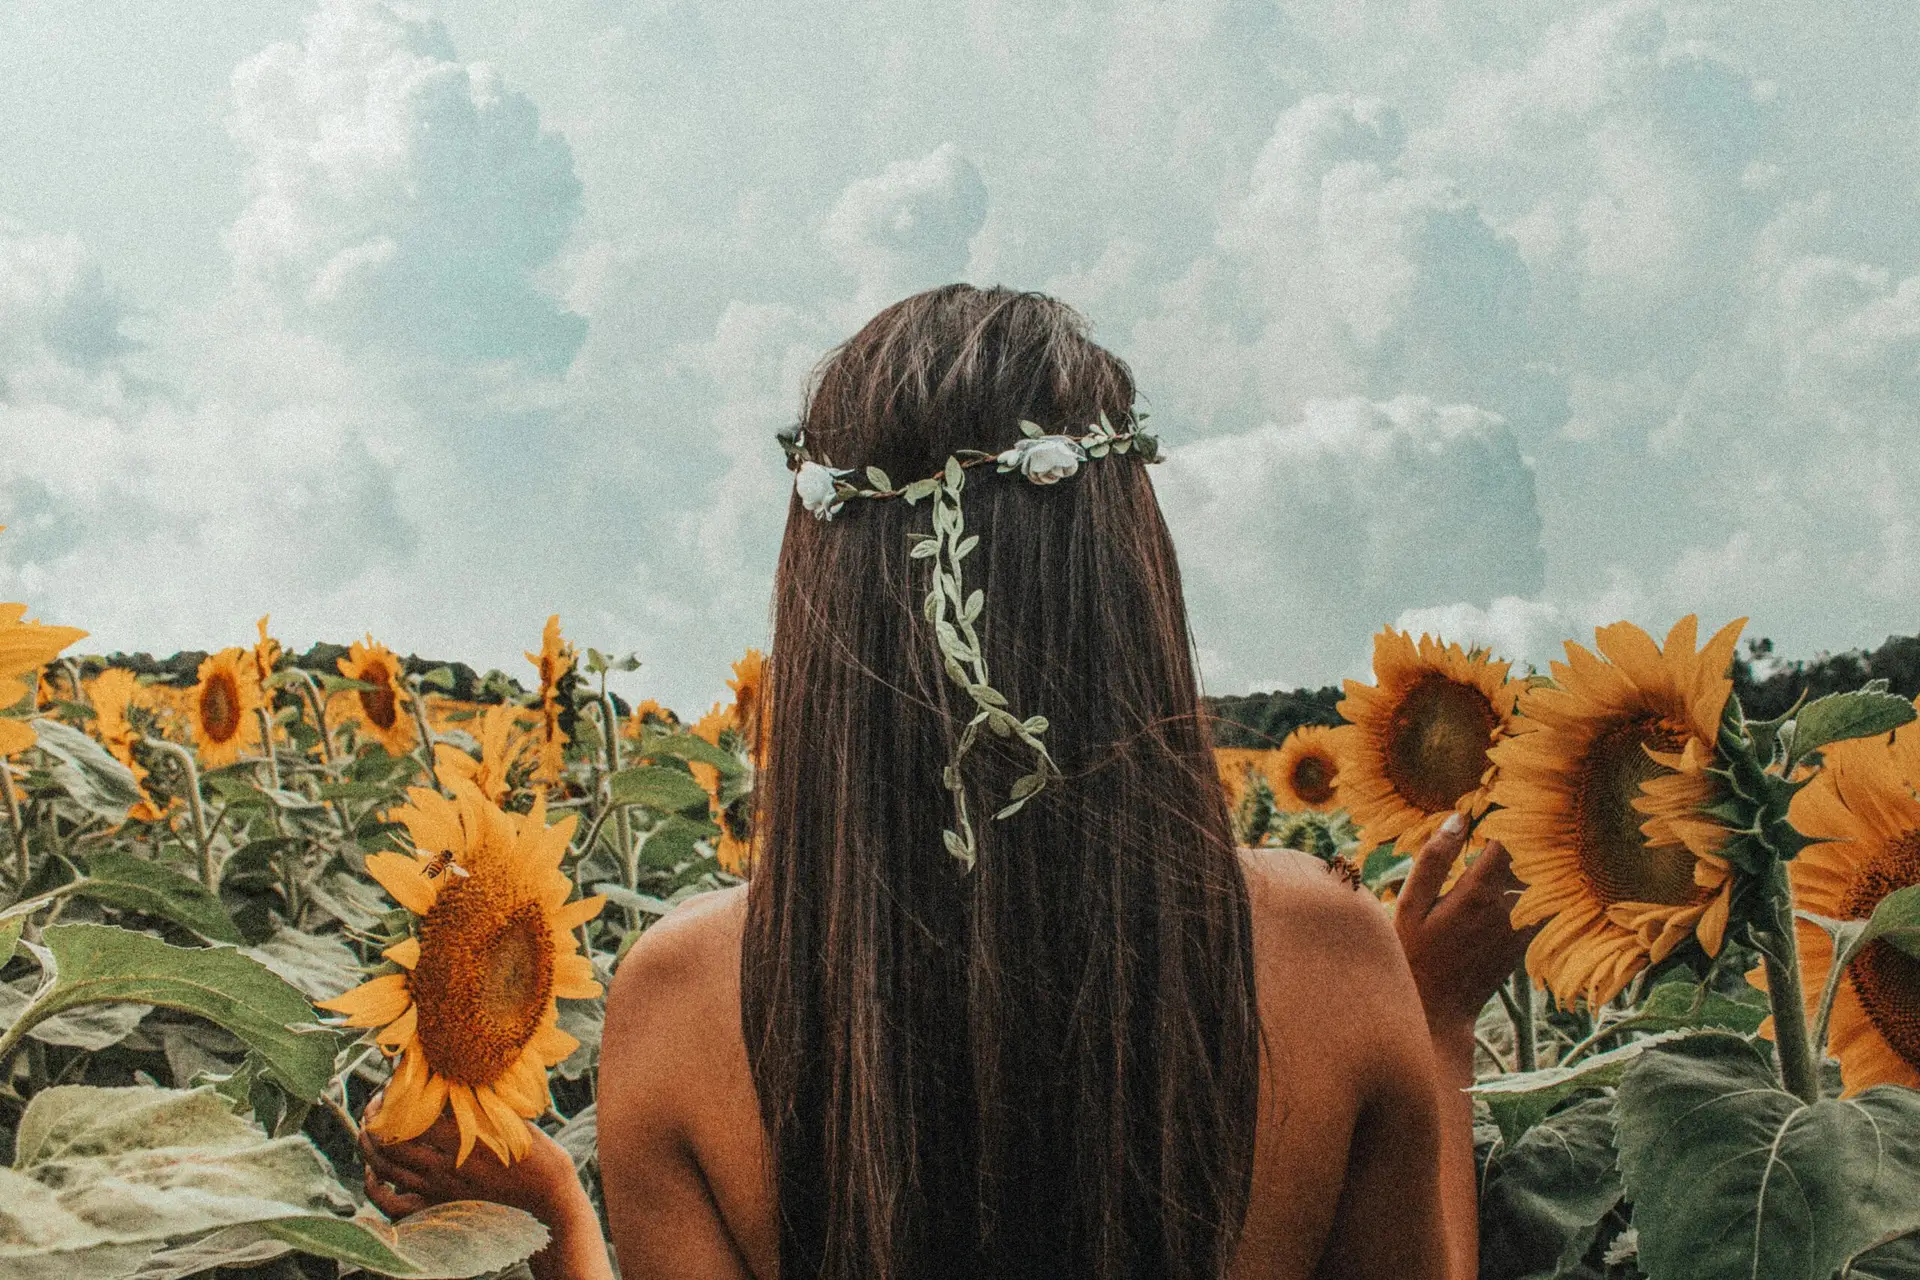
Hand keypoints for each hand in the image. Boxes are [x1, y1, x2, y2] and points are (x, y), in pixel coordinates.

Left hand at [357, 1090, 584, 1222]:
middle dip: (372, 1122)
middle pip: (389, 1144)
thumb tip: (450, 1071)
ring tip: (366, 1130)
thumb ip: (478, 1098)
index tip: (387, 1088)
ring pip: (386, 1170)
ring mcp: (439, 1191)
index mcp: (462, 1139)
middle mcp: (444, 1167)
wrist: (544, 1194)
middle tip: (374, 1105)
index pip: (408, 1119)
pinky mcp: (439, 1207)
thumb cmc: (533, 1150)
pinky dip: (376, 1189)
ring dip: (368, 1149)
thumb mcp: (509, 1117)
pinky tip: (373, 1172)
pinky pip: (394, 1206)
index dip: (389, 1102)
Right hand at [1393, 814, 1537, 1033]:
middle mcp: (1509, 907)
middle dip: (1528, 831)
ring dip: (1535, 858)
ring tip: (1530, 836)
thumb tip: (1458, 817)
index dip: (1512, 811)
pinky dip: (1538, 886)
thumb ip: (1434, 860)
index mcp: (1478, 890)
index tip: (1506, 792)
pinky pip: (1543, 904)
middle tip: (1524, 807)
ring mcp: (1522, 927)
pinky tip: (1525, 876)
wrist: (1438, 1011)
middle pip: (1533, 855)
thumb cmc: (1413, 954)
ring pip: (1542, 879)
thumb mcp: (1410, 905)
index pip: (1510, 837)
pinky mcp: (1526, 942)